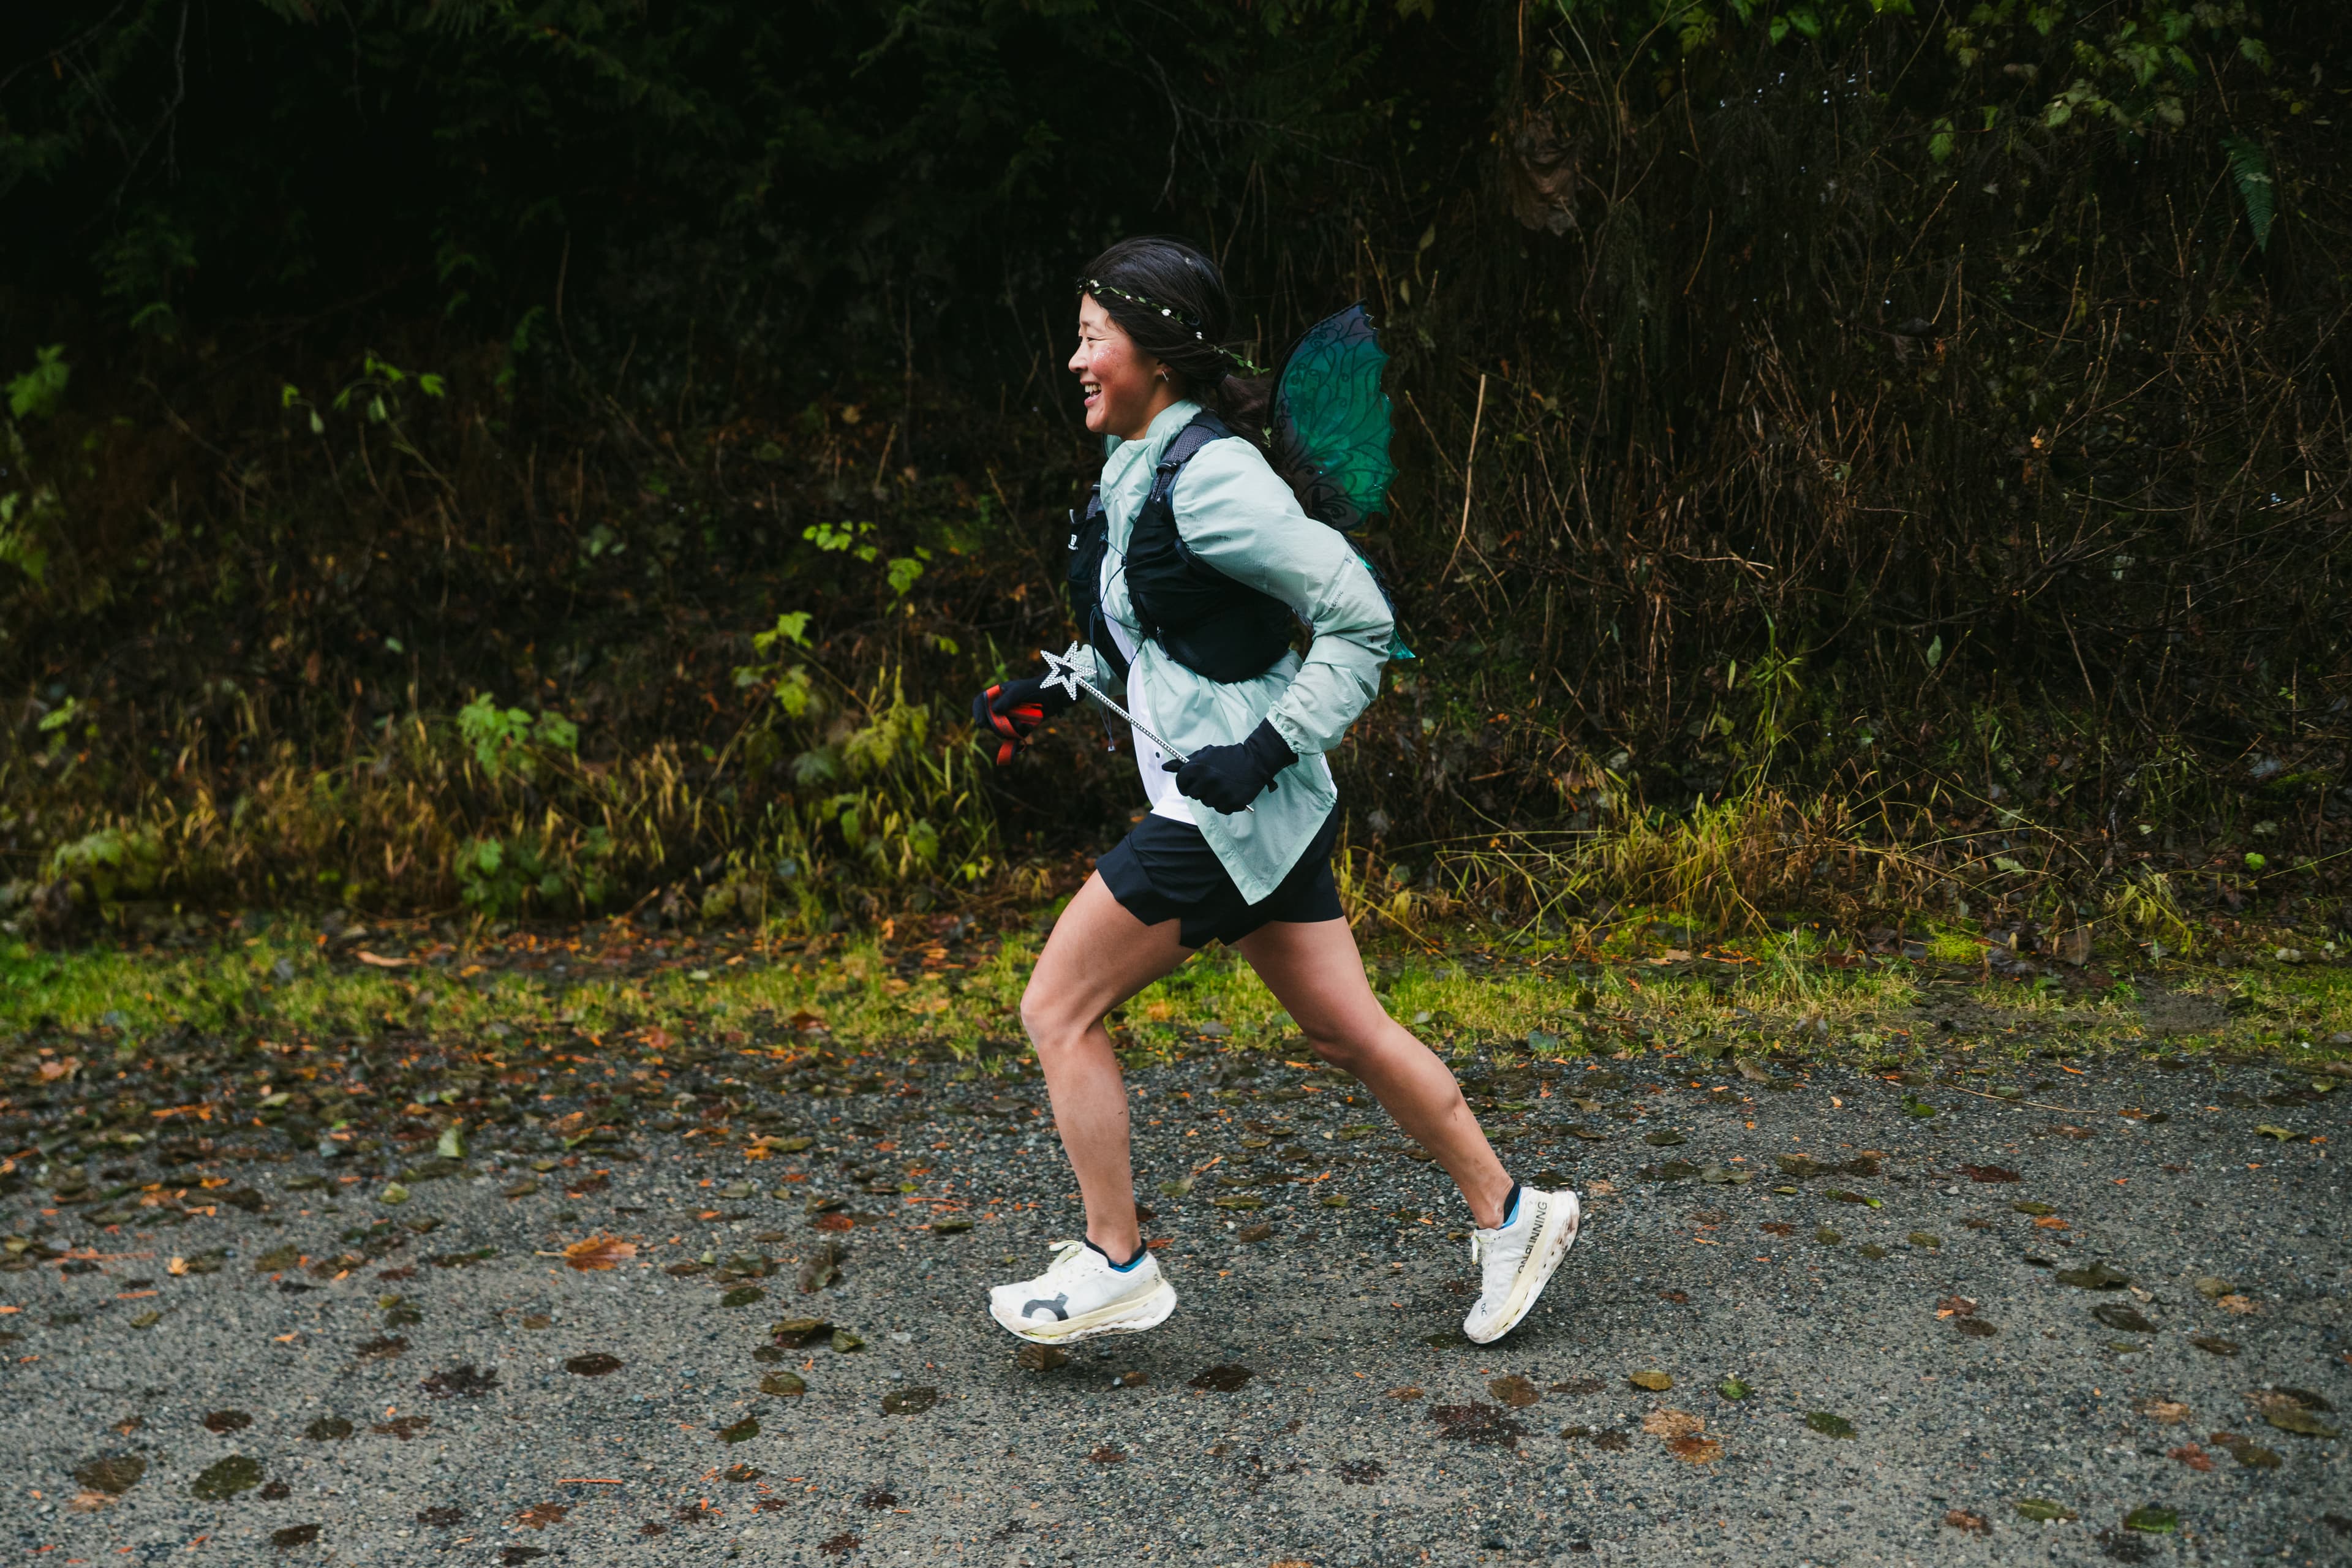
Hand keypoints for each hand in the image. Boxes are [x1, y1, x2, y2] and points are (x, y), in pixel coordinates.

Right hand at [972, 675, 1076, 764]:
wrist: (1051, 697)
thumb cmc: (1034, 689)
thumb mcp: (1019, 691)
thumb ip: (1006, 700)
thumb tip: (994, 711)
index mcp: (996, 695)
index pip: (980, 703)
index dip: (978, 713)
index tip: (981, 724)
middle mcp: (999, 708)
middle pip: (989, 721)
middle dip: (998, 726)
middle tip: (1008, 726)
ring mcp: (1008, 718)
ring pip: (1001, 731)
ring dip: (1012, 730)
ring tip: (1024, 723)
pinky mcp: (1017, 727)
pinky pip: (1014, 735)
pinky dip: (1021, 733)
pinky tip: (1029, 727)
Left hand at [1167, 719, 1295, 813]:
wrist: (1255, 760)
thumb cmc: (1227, 756)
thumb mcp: (1205, 754)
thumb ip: (1184, 763)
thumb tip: (1165, 767)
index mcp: (1197, 768)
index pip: (1180, 783)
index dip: (1184, 783)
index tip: (1190, 783)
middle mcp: (1207, 781)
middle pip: (1193, 795)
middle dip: (1200, 789)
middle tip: (1211, 782)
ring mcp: (1220, 793)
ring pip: (1207, 803)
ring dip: (1213, 796)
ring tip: (1223, 785)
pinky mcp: (1232, 803)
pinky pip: (1221, 809)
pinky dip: (1225, 803)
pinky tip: (1231, 792)